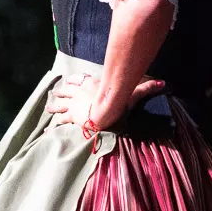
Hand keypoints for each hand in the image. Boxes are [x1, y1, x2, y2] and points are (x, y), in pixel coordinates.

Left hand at [46, 74, 165, 130]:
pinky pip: (60, 122)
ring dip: (54, 105)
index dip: (75, 80)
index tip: (69, 80)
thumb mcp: (132, 93)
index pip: (80, 79)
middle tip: (54, 93)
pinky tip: (47, 131)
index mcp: (91, 84)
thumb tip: (164, 83)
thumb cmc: (117, 101)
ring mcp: (74, 104)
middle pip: (67, 89)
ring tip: (48, 107)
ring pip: (60, 103)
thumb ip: (147, 88)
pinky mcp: (71, 117)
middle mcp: (80, 92)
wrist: (104, 111)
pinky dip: (54, 126)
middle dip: (61, 91)